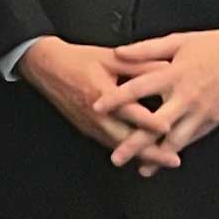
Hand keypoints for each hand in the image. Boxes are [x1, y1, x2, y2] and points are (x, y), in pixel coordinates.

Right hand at [16, 37, 156, 161]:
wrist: (46, 68)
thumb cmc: (77, 60)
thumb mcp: (110, 57)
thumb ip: (139, 64)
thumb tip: (168, 67)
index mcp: (101, 93)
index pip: (130, 112)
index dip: (150, 122)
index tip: (169, 128)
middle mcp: (95, 115)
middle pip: (126, 140)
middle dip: (150, 153)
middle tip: (172, 160)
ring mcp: (90, 125)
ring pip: (118, 147)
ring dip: (141, 156)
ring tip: (163, 161)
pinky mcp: (88, 129)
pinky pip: (110, 143)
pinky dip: (128, 151)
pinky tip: (143, 155)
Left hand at [94, 25, 218, 167]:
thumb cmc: (213, 45)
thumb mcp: (178, 40)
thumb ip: (146, 49)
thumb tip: (118, 52)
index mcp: (174, 74)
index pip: (139, 88)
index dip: (117, 99)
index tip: (97, 108)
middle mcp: (187, 96)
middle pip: (156, 124)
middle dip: (135, 143)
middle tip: (116, 156)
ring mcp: (202, 111)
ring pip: (176, 139)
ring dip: (157, 155)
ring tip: (141, 168)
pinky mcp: (214, 120)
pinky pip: (193, 138)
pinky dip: (177, 150)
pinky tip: (165, 159)